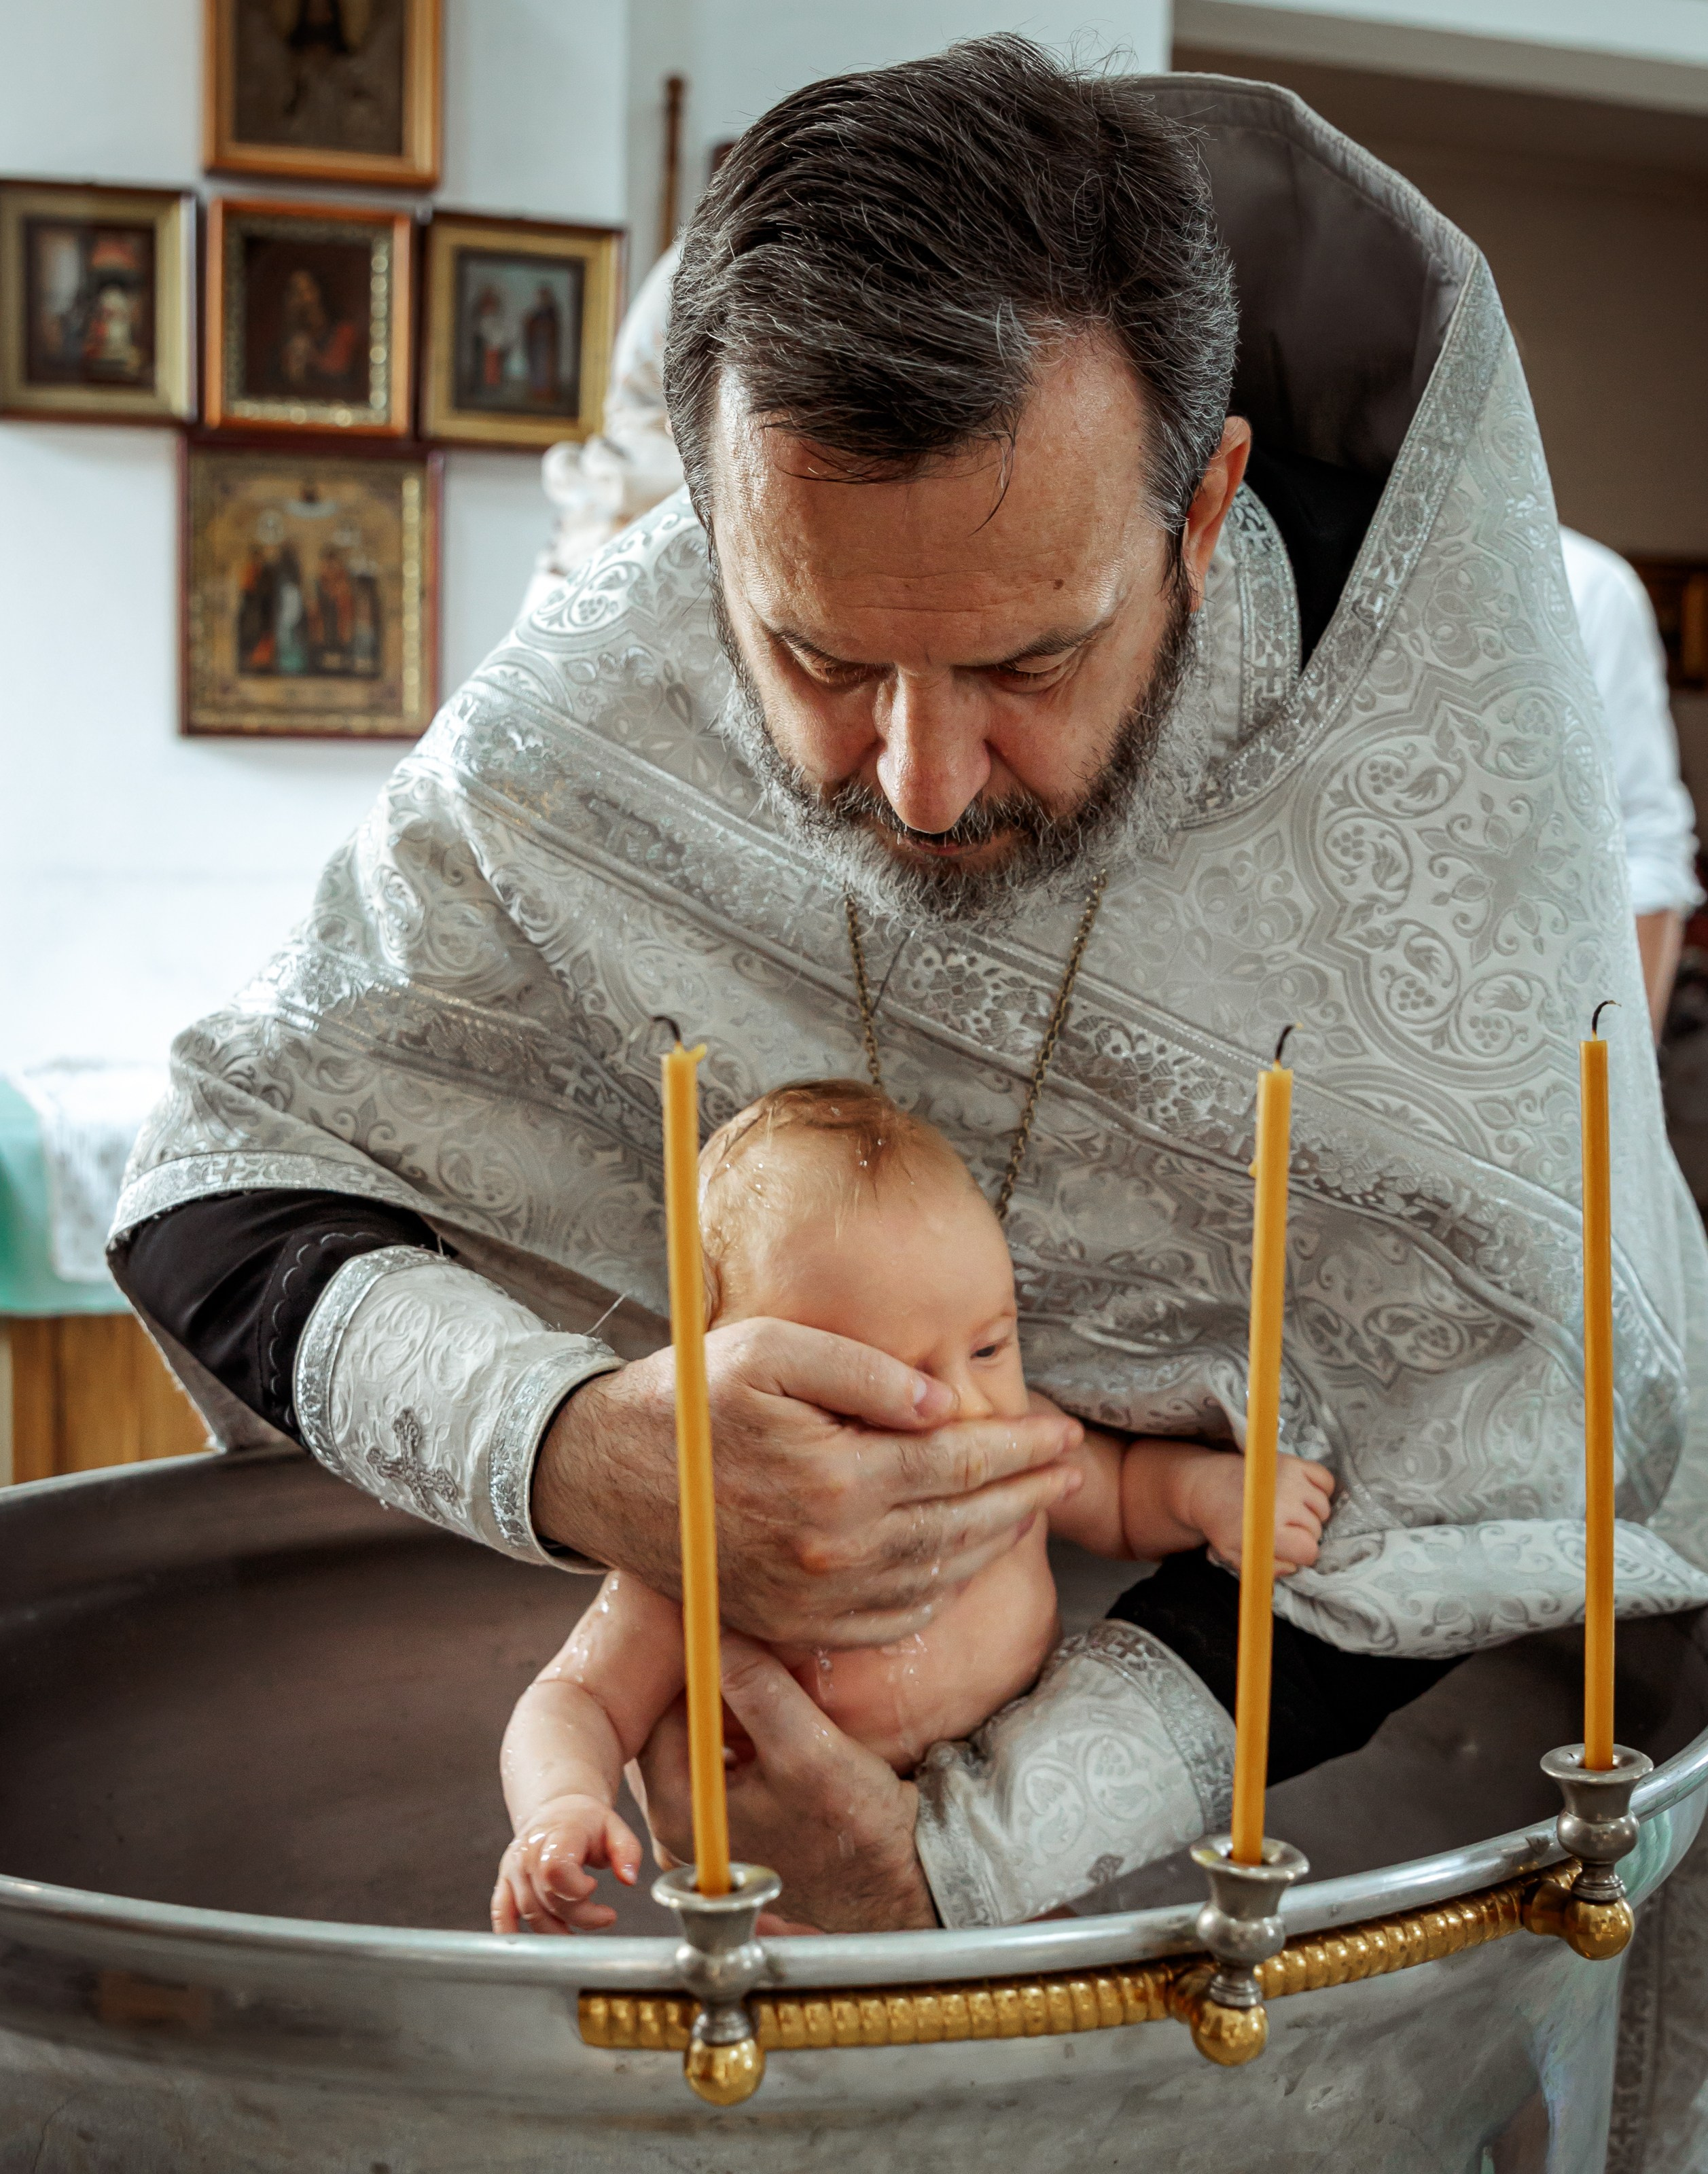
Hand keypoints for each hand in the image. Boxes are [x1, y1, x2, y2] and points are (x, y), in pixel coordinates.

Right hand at [490, 1794, 642, 1935]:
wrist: (558, 1810)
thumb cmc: (588, 1822)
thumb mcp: (615, 1828)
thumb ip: (627, 1851)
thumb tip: (629, 1879)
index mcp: (557, 1834)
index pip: (555, 1871)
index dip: (577, 1891)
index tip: (594, 1888)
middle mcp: (529, 1851)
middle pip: (547, 1899)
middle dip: (580, 1916)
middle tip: (605, 1916)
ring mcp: (513, 1868)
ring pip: (530, 1912)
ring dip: (557, 1930)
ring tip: (582, 1925)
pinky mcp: (505, 1881)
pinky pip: (501, 1911)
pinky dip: (509, 1932)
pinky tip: (527, 1949)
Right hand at [532, 1319, 1082, 1647]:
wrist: (602, 1472)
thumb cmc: (689, 1396)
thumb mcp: (769, 1348)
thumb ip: (861, 1371)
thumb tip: (941, 1403)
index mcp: (836, 1479)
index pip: (960, 1463)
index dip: (1022, 1447)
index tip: (1065, 1430)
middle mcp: (833, 1551)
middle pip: (964, 1524)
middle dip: (1030, 1493)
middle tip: (1073, 1467)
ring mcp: (815, 1598)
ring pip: (939, 1577)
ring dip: (998, 1541)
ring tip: (1035, 1505)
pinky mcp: (795, 1623)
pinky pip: (894, 1617)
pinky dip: (943, 1588)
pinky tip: (963, 1556)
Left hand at [635, 1638, 936, 1932]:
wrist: (895, 1875)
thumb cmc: (851, 1825)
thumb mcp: (806, 1747)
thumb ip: (756, 1687)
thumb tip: (715, 1629)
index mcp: (678, 1809)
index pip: (662, 1713)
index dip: (690, 1666)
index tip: (720, 1628)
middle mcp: (681, 1821)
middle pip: (679, 1725)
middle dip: (712, 1683)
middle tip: (746, 1644)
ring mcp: (709, 1822)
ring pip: (705, 1737)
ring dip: (733, 1703)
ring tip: (768, 1675)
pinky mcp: (738, 1818)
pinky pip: (727, 1755)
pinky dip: (747, 1728)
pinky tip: (780, 1712)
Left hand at [1178, 1451, 1334, 1573]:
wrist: (1207, 1486)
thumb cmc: (1223, 1524)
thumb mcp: (1238, 1556)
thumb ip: (1267, 1568)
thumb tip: (1294, 1567)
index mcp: (1268, 1529)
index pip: (1309, 1550)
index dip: (1302, 1555)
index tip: (1291, 1550)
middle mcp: (1282, 1501)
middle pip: (1316, 1529)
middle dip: (1304, 1535)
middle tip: (1284, 1529)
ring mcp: (1289, 1478)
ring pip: (1323, 1507)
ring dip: (1312, 1514)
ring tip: (1290, 1513)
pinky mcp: (1292, 1461)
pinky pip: (1326, 1479)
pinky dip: (1321, 1490)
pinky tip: (1303, 1496)